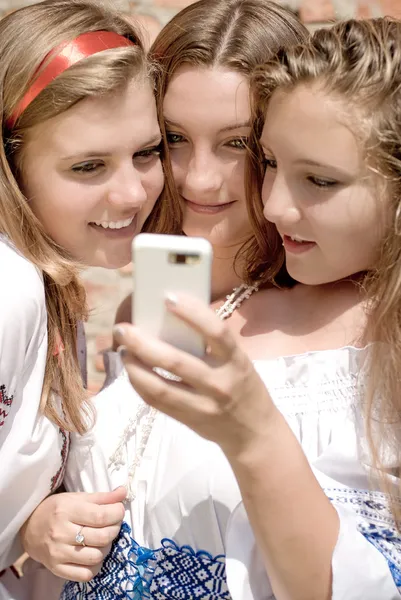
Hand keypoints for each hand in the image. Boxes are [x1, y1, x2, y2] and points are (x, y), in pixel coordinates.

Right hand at [20, 487, 125, 581]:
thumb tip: (123, 492)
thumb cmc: (56, 509)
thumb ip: (102, 497)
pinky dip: (95, 566)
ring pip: (96, 557)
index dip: (117, 513)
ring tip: (102, 539)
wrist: (29, 527)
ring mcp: (58, 553)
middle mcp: (61, 533)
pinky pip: (85, 575)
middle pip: (102, 537)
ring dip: (106, 548)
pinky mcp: (57, 569)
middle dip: (115, 529)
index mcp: (67, 510)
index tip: (118, 510)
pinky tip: (93, 555)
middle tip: (113, 524)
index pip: (101, 516)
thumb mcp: (77, 498)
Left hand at [113, 293, 276, 458]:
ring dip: (134, 366)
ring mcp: (203, 405)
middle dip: (143, 343)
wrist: (254, 432)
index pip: (216, 332)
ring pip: (159, 386)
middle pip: (176, 361)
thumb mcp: (237, 361)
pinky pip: (157, 402)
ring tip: (123, 350)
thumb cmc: (243, 385)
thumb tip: (171, 318)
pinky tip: (132, 371)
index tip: (168, 297)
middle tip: (123, 329)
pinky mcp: (188, 420)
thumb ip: (211, 345)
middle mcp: (219, 383)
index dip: (192, 313)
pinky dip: (139, 384)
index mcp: (236, 360)